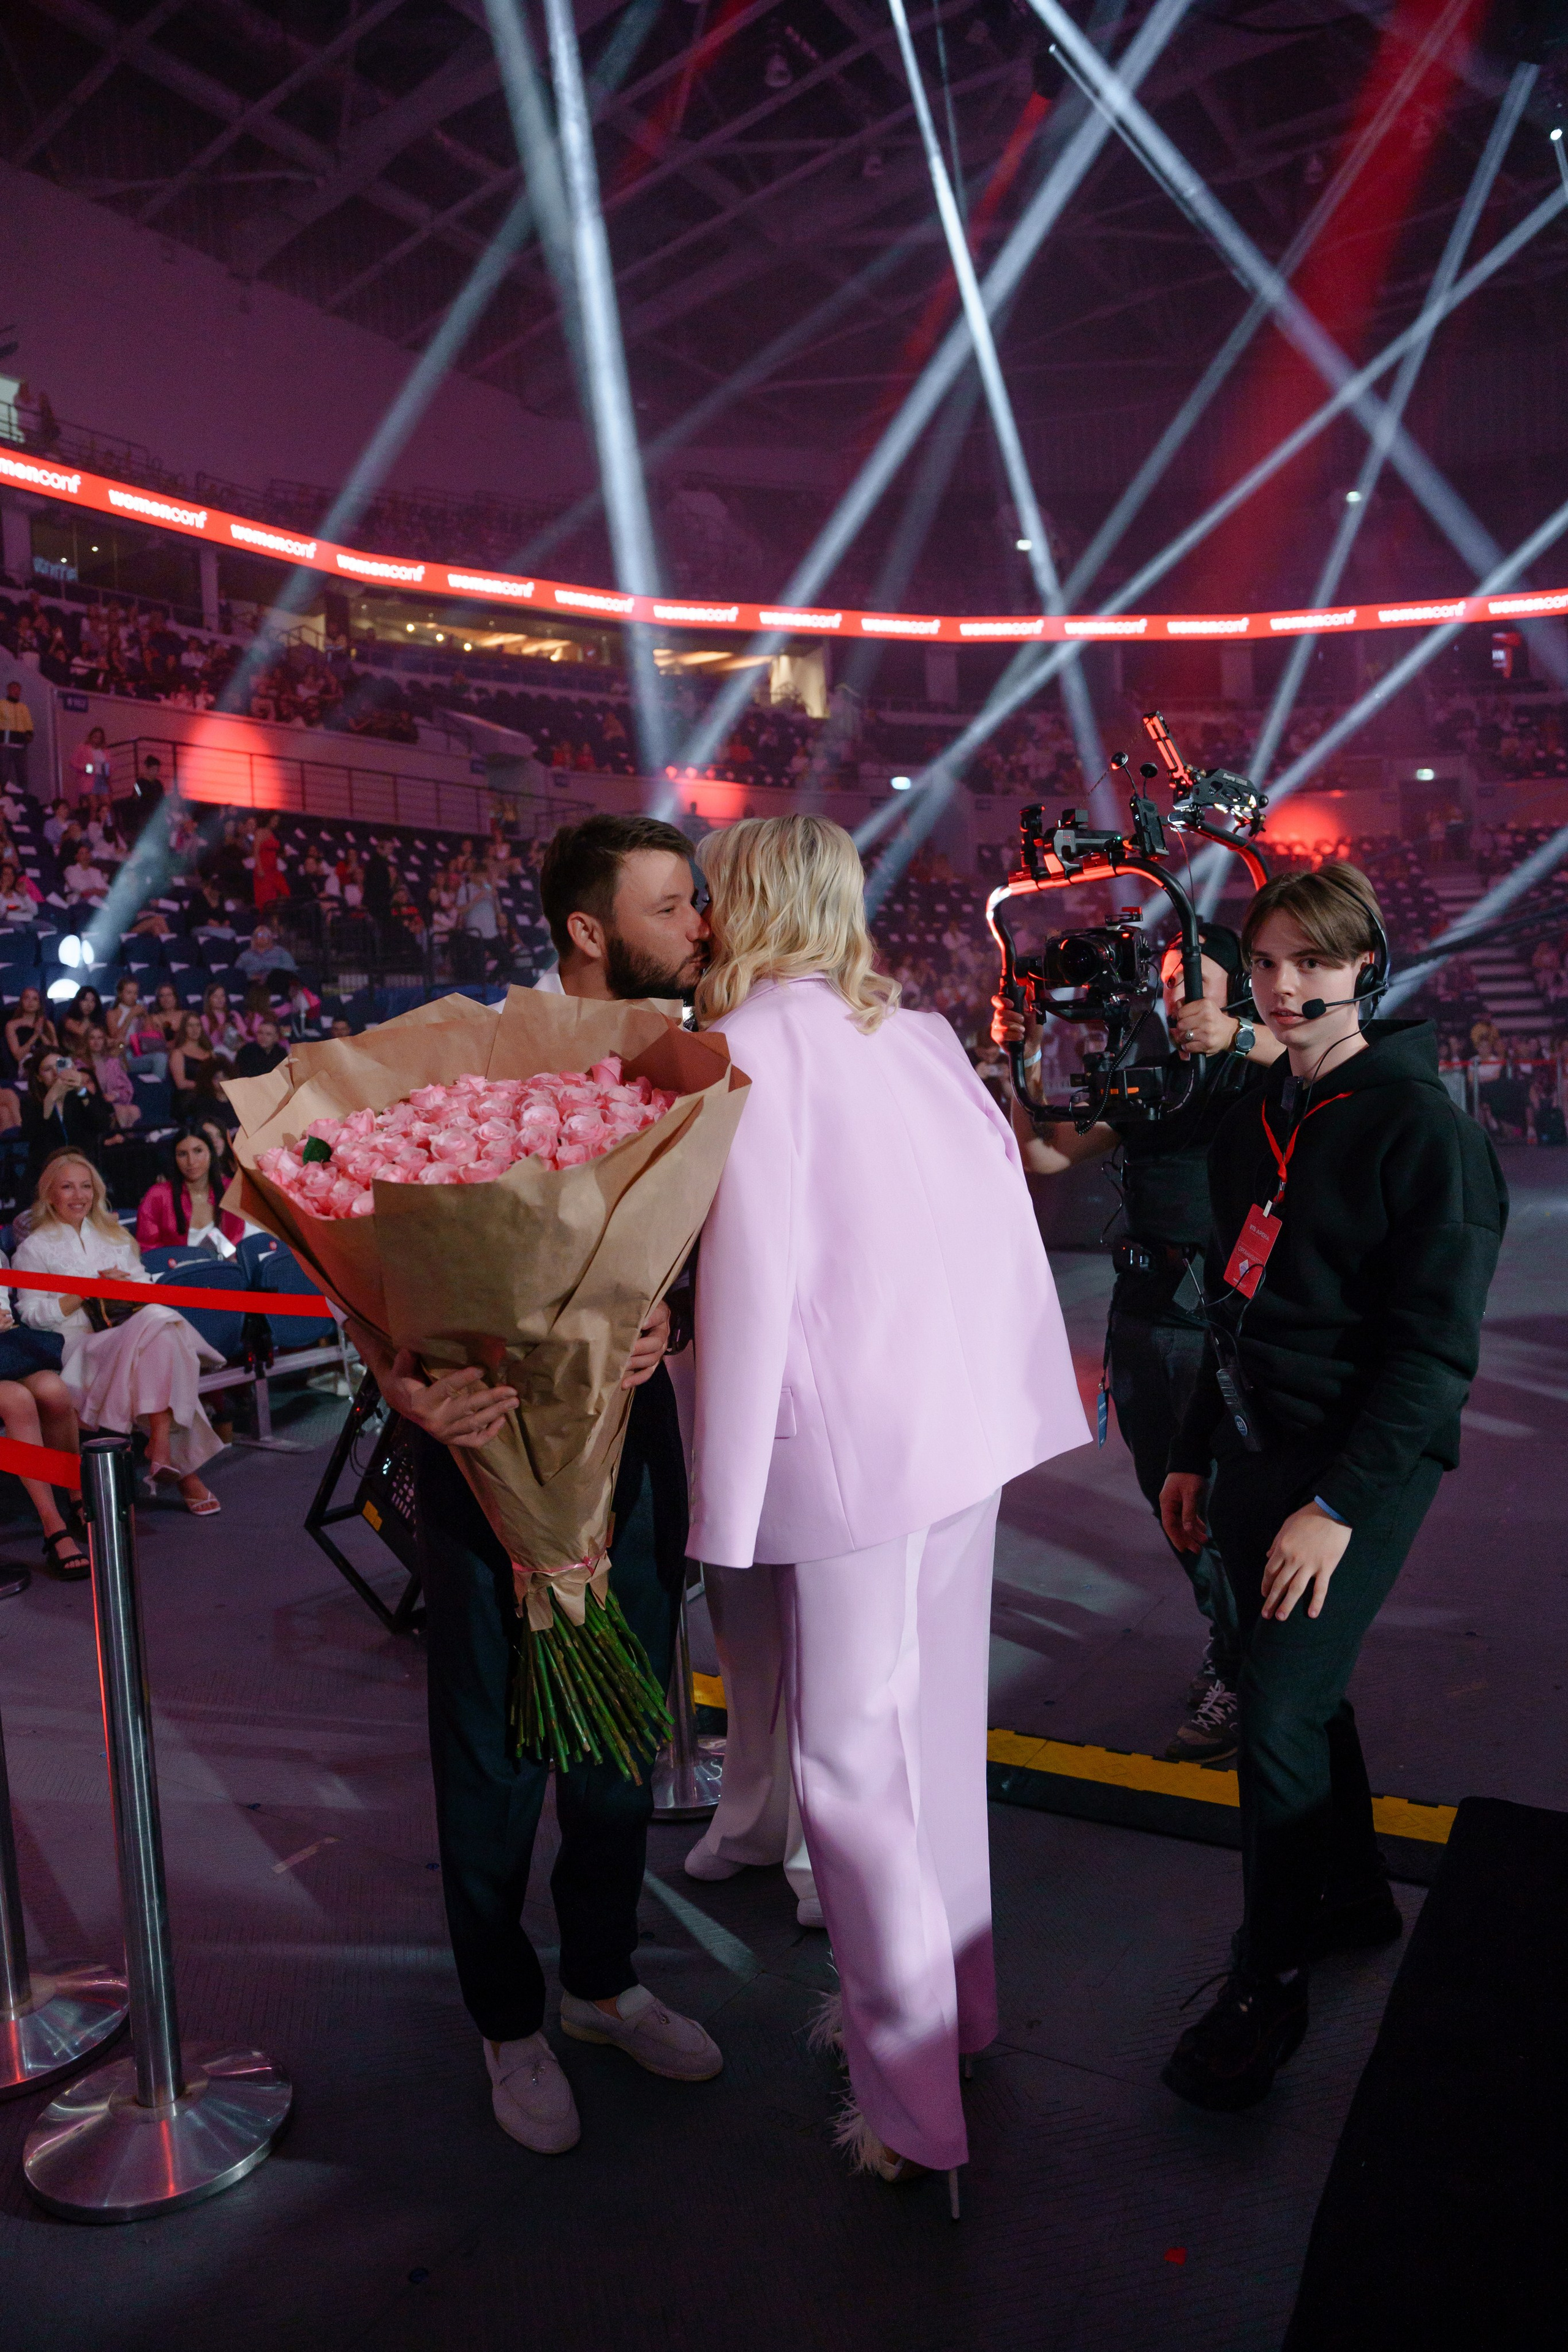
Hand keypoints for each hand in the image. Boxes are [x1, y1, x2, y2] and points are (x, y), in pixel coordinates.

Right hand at [381, 1349, 518, 1448]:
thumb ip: (404, 1361)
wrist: (399, 1406)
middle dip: (491, 1399)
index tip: (482, 1368)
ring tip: (514, 1401)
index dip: (463, 1379)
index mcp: (423, 1402)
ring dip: (496, 1413)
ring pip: (475, 1424)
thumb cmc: (402, 1383)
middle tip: (511, 1390)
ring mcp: (445, 1433)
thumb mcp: (397, 1371)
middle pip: (468, 1408)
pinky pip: (474, 1441)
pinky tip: (502, 1420)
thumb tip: (411, 1347)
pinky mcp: (452, 1440)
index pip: (446, 1388)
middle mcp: (436, 1420)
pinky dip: (490, 1433)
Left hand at [621, 1298, 670, 1389]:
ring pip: (652, 1359)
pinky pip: (648, 1372)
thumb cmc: (639, 1308)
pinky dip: (637, 1379)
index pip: (658, 1316)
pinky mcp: (653, 1362)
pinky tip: (624, 1383)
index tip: (641, 1323)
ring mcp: (659, 1349)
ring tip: (621, 1366)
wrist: (649, 1316)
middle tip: (625, 1350)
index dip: (651, 1320)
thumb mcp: (638, 1300)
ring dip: (637, 1363)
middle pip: (656, 1343)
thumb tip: (616, 1310)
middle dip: (640, 1348)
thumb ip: (632, 1304)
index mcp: (660, 1315)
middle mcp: (662, 1333)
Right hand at [989, 993, 1032, 1050]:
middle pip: (999, 1011)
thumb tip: (1029, 987)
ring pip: (1000, 1022)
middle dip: (1012, 1015)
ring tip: (1022, 1030)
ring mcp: (997, 1027)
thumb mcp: (1034, 1013)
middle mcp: (1000, 1017)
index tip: (1011, 1004)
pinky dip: (1012, 1035)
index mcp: (1007, 1009)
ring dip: (1014, 1026)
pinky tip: (1019, 1037)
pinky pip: (1001, 1033)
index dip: (1001, 999)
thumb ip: (1030, 1000)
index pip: (997, 1000)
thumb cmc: (1032, 1030)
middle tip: (1022, 1020)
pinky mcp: (997, 1037)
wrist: (1033, 1045)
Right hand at [1159, 1471, 1208, 1553]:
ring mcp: (1176, 1503)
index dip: (1176, 1538)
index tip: (1184, 1549)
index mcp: (1167, 1502)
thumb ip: (1189, 1512)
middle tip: (1198, 1550)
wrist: (1190, 1458)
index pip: (1169, 1524)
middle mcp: (1169, 1504)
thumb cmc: (1189, 1475)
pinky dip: (1195, 1523)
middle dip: (1187, 1538)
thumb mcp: (1190, 1493)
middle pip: (1176, 1526)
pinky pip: (1188, 1515)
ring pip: (1183, 1522)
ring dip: (1192, 1532)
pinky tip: (1203, 1530)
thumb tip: (1189, 1530)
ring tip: (1204, 1541)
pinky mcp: (1183, 1501)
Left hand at [1171, 1002, 1238, 1058]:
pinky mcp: (1207, 1044)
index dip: (1179, 1016)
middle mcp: (1206, 1017)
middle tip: (1186, 1028)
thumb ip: (1188, 1005)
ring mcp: (1207, 1031)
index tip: (1183, 1019)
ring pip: (1182, 1036)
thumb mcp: (1204, 1006)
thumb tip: (1175, 1009)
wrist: (1229, 1032)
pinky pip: (1188, 1046)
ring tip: (1188, 1036)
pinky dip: (1187, 1046)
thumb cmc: (1213, 1018)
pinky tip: (1191, 1043)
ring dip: (1182, 1038)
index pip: (1181, 1012)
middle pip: (1180, 1024)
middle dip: (1181, 1028)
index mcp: (1205, 1005)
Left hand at [1260, 1503, 1350, 1620]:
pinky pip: (1320, 1588)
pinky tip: (1312, 1614)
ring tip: (1280, 1618)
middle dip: (1271, 1600)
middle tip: (1266, 1614)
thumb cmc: (1308, 1516)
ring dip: (1286, 1604)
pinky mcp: (1326, 1567)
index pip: (1270, 1571)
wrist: (1332, 1511)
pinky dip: (1316, 1602)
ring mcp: (1310, 1564)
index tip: (1264, 1594)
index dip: (1266, 1584)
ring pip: (1295, 1589)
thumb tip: (1268, 1556)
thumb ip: (1276, 1542)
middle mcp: (1293, 1558)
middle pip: (1279, 1583)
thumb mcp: (1286, 1525)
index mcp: (1282, 1548)